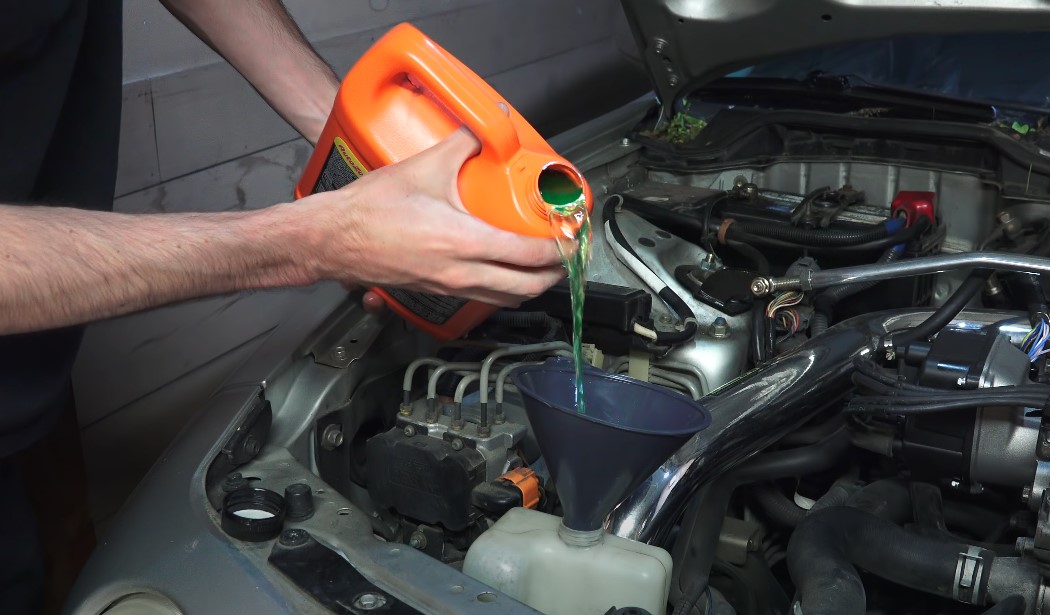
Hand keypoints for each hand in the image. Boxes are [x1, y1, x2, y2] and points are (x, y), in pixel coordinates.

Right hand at [299, 128, 564, 306]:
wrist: (332, 239)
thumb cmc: (369, 211)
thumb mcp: (422, 168)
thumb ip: (459, 146)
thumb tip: (479, 133)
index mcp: (464, 243)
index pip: (529, 256)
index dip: (559, 251)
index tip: (572, 240)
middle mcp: (461, 273)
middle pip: (526, 289)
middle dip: (554, 275)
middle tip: (566, 257)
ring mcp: (449, 287)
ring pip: (504, 298)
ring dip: (529, 286)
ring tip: (541, 266)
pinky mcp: (436, 291)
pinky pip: (482, 296)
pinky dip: (502, 288)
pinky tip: (501, 269)